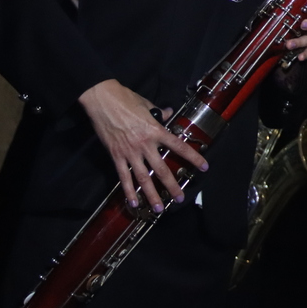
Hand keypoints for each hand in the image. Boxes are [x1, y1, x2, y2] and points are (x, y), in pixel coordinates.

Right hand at [79, 79, 208, 211]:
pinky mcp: (116, 155)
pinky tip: (133, 202)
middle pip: (161, 169)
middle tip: (179, 198)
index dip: (193, 157)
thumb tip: (167, 113)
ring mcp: (130, 152)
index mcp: (156, 131)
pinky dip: (128, 190)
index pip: (179, 146)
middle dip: (171, 185)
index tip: (204, 167)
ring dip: (151, 194)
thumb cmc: (125, 99)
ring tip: (158, 208)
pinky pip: (123, 177)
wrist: (102, 99)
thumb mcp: (147, 104)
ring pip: (143, 178)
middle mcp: (145, 144)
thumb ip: (159, 113)